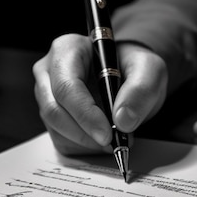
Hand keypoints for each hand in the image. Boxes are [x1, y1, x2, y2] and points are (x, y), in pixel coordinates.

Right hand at [33, 34, 167, 154]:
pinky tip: (102, 139)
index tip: (106, 134)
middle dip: (84, 133)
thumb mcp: (149, 69)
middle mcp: (50, 72)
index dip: (85, 114)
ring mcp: (47, 96)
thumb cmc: (133, 67)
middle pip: (54, 110)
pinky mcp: (52, 117)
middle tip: (113, 141)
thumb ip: (141, 89)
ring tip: (114, 137)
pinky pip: (61, 140)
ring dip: (87, 142)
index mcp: (68, 50)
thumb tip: (123, 120)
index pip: (66, 86)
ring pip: (56, 129)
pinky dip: (84, 147)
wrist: (129, 78)